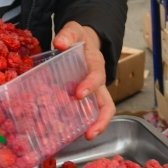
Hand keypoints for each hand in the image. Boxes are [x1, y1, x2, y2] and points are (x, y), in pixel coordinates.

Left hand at [54, 22, 115, 140]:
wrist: (83, 40)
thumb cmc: (78, 37)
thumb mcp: (74, 29)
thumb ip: (68, 34)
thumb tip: (59, 42)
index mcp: (96, 63)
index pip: (98, 76)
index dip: (90, 85)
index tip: (78, 95)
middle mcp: (98, 80)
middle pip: (107, 103)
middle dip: (101, 119)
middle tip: (89, 133)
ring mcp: (93, 91)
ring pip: (101, 111)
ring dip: (96, 126)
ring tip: (84, 138)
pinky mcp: (85, 98)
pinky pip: (87, 112)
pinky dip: (82, 123)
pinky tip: (69, 132)